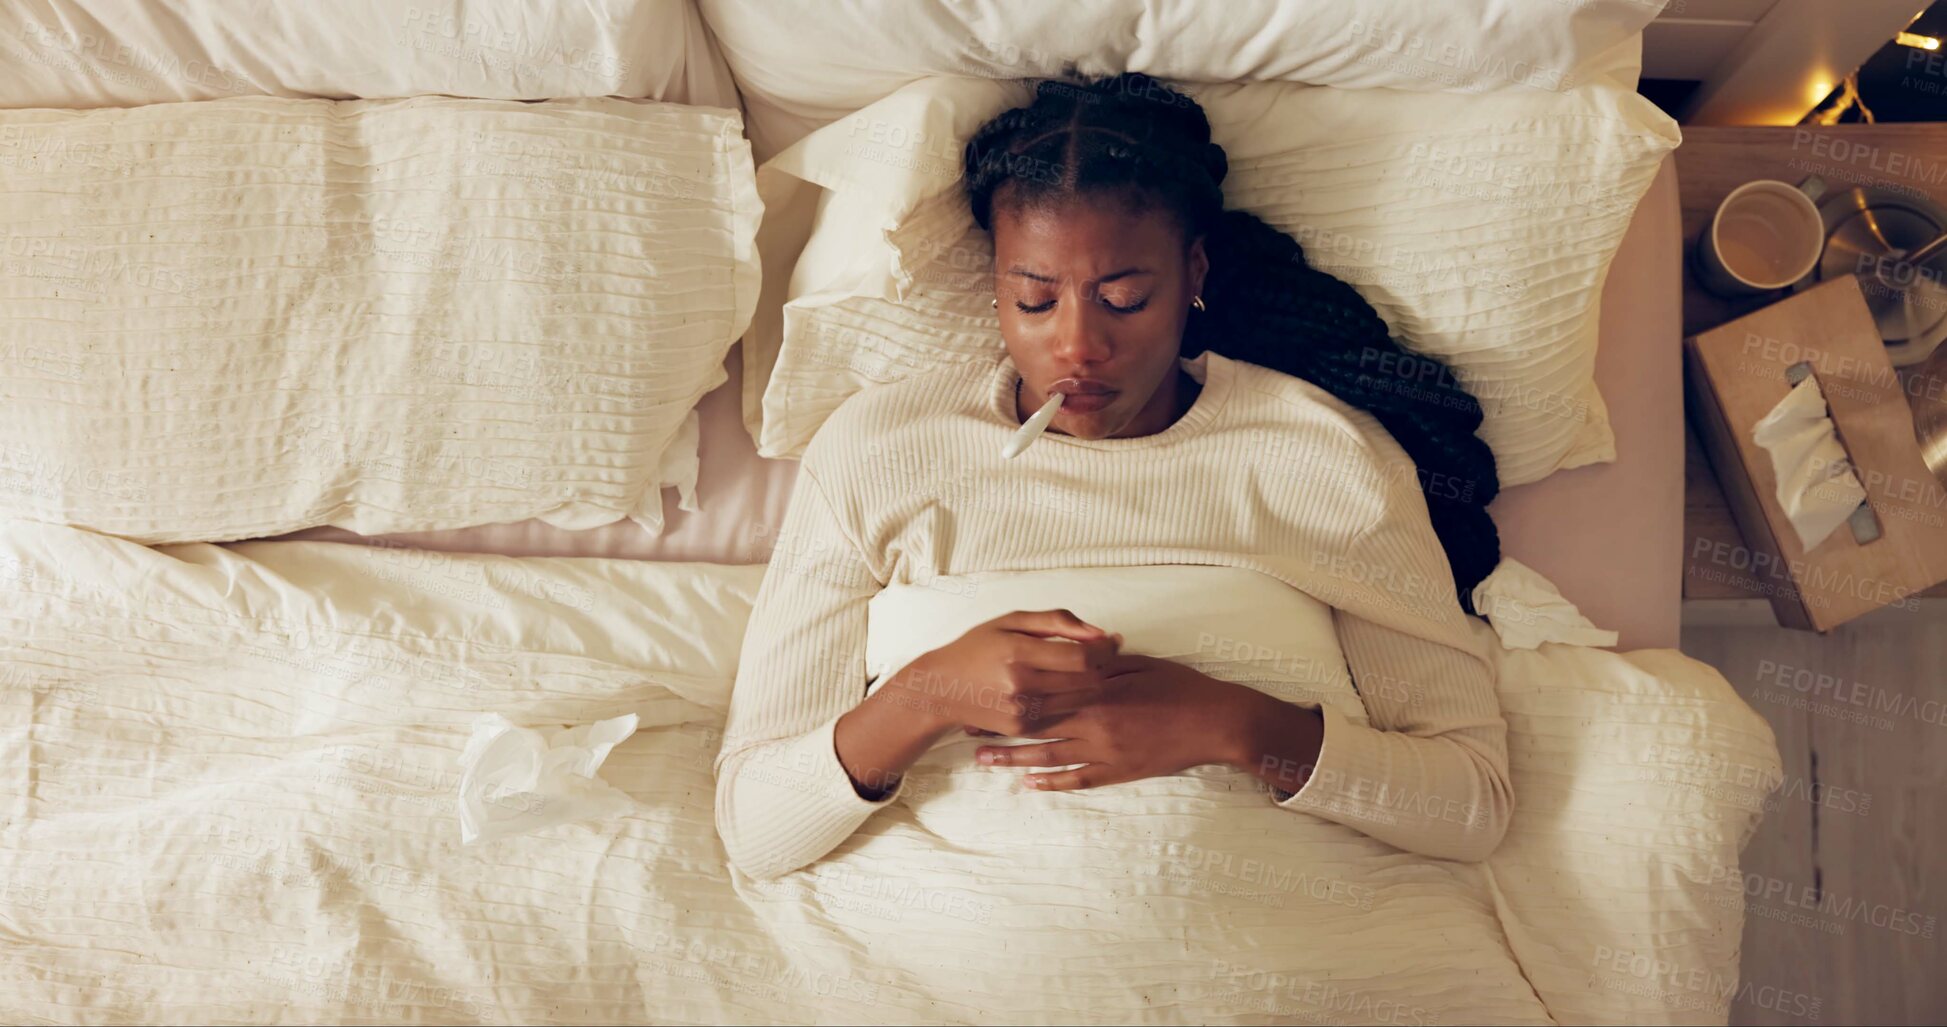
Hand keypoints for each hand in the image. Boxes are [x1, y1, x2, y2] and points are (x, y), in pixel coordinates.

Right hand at [875, 609, 1122, 738]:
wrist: (942, 688)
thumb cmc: (978, 647)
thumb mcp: (1011, 621)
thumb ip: (1057, 621)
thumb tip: (1098, 631)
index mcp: (1019, 653)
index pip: (1082, 656)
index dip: (1106, 649)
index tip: (1114, 640)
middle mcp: (1022, 686)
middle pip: (1087, 681)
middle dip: (1106, 667)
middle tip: (1110, 655)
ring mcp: (1023, 711)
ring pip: (1081, 701)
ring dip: (1096, 686)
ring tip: (1096, 670)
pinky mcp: (1023, 729)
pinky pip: (1064, 715)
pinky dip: (1077, 702)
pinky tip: (1076, 688)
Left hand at [973, 654, 1270, 789]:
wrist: (1215, 722)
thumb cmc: (1181, 687)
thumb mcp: (1141, 663)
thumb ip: (1105, 659)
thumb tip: (1078, 648)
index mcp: (1097, 688)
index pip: (1043, 690)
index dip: (1009, 693)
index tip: (981, 694)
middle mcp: (1094, 719)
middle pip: (1036, 724)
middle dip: (999, 727)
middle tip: (966, 729)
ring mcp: (1105, 749)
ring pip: (1049, 755)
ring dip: (1013, 758)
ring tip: (984, 759)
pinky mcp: (1118, 770)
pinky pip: (1078, 779)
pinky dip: (1052, 781)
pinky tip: (1030, 783)